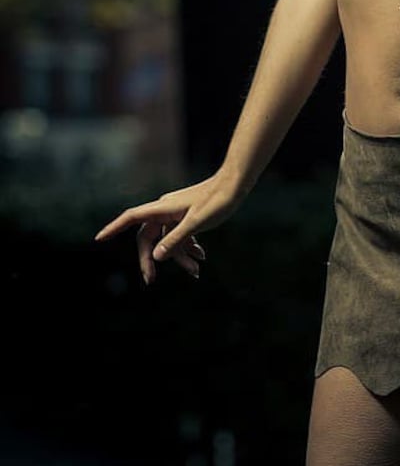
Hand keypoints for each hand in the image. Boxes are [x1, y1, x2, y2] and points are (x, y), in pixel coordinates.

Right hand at [94, 172, 241, 285]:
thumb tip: (157, 257)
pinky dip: (188, 248)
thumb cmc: (217, 200)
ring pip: (168, 240)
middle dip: (151, 259)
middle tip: (150, 280)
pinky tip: (200, 259)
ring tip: (196, 273)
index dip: (114, 228)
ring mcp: (176, 214)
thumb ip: (177, 240)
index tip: (98, 239)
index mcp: (162, 208)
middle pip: (148, 237)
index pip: (132, 218)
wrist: (235, 184)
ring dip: (179, 257)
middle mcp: (165, 210)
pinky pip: (180, 236)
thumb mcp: (197, 223)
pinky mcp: (187, 217)